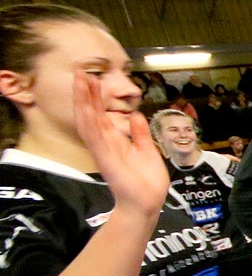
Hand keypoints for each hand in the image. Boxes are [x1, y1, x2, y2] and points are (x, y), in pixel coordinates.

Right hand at [72, 73, 167, 216]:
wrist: (148, 204)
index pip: (101, 114)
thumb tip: (135, 115)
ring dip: (83, 101)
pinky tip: (85, 108)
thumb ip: (140, 133)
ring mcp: (103, 151)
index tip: (92, 78)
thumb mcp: (147, 151)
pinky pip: (95, 138)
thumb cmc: (147, 182)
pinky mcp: (105, 159)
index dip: (95, 96)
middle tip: (80, 71)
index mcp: (115, 141)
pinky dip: (89, 122)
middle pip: (91, 113)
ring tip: (80, 82)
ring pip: (88, 121)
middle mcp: (105, 144)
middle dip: (85, 93)